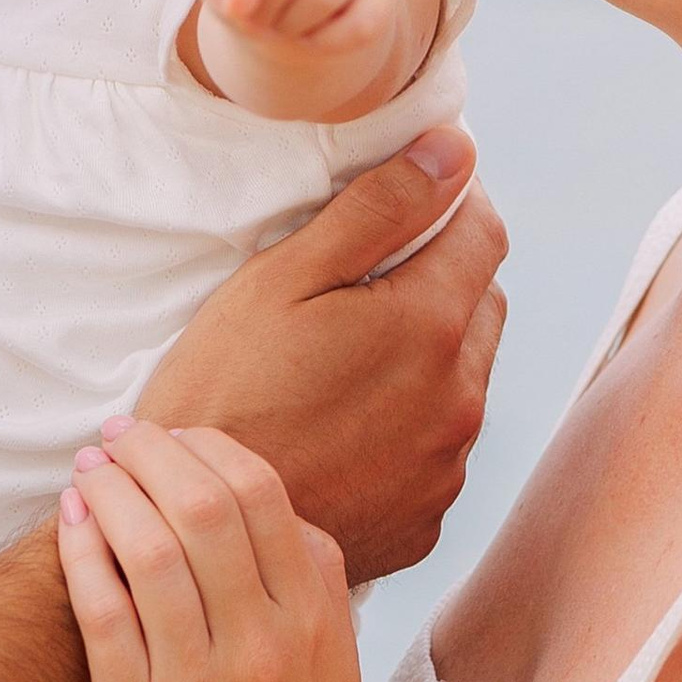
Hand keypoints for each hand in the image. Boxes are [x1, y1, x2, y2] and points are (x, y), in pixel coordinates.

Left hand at [58, 423, 365, 681]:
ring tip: (88, 467)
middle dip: (154, 451)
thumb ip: (311, 590)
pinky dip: (85, 554)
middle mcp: (266, 643)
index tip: (172, 437)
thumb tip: (274, 510)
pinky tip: (71, 524)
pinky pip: (107, 614)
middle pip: (208, 504)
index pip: (265, 495)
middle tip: (118, 433)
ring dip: (113, 490)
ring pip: (155, 548)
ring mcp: (204, 681)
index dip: (209, 448)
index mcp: (317, 622)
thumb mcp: (331, 670)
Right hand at [136, 129, 505, 578]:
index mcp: (430, 327)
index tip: (404, 207)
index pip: (484, 232)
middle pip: (481, 305)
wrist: (196, 530)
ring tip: (344, 365)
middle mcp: (459, 399)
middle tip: (359, 288)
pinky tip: (344, 428)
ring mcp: (447, 465)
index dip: (447, 205)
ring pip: (463, 378)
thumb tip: (454, 151)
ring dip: (427, 356)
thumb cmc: (221, 394)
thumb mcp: (282, 280)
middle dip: (439, 280)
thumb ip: (378, 209)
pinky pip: (439, 448)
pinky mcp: (428, 516)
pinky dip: (409, 426)